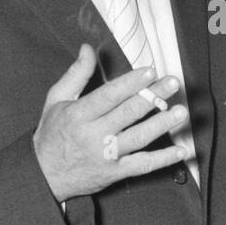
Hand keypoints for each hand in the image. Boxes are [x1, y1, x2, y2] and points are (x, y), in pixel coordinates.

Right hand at [33, 44, 188, 201]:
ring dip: (162, 125)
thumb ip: (76, 74)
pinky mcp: (115, 173)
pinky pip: (143, 166)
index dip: (131, 83)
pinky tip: (181, 150)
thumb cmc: (52, 134)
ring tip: (180, 111)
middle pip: (128, 113)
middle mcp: (93, 135)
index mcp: (78, 114)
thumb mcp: (56, 100)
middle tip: (173, 83)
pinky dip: (163, 159)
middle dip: (153, 97)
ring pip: (139, 138)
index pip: (109, 96)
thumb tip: (88, 48)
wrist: (44, 176)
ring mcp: (106, 155)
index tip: (150, 71)